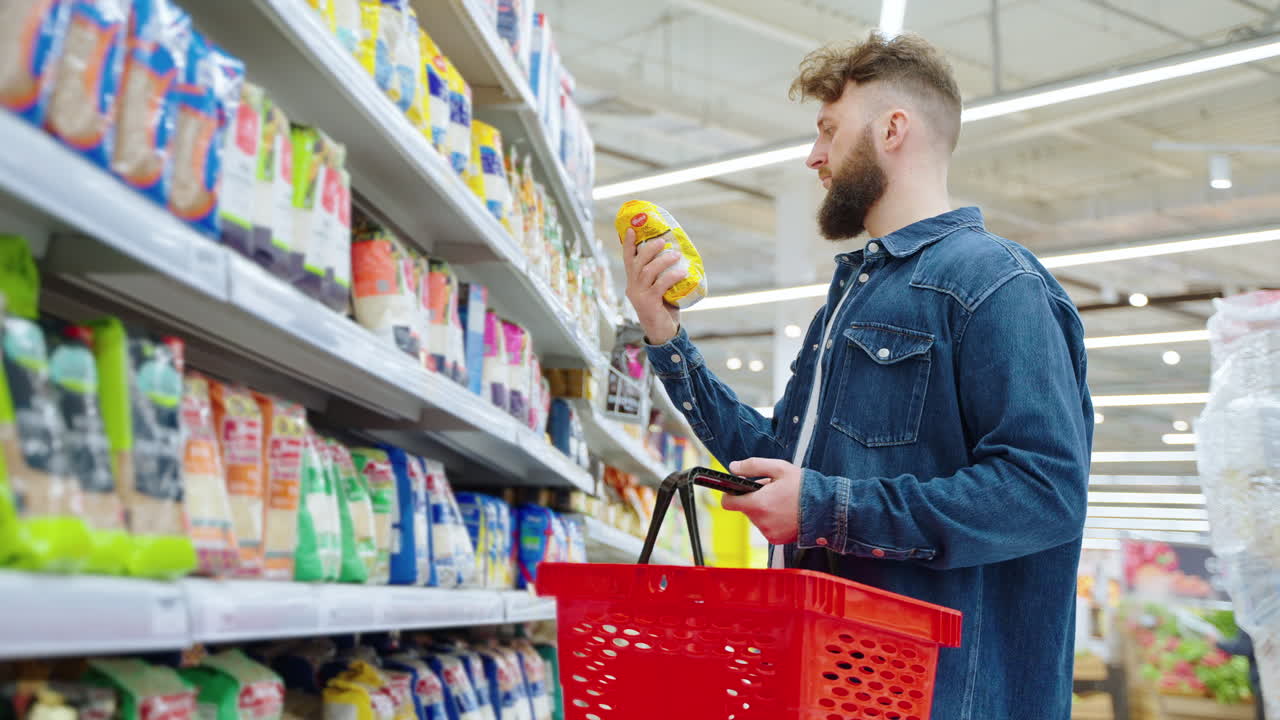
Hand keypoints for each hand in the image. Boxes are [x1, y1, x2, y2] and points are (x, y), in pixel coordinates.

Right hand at [622, 228, 681, 344]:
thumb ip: (663, 276)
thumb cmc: (663, 309)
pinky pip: (660, 285)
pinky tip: (682, 273)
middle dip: (649, 249)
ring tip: (676, 255)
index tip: (632, 229)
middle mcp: (632, 287)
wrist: (663, 334)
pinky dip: (671, 276)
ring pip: (647, 271)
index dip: (629, 244)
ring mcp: (639, 296)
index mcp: (633, 283)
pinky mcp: (649, 303)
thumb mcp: (660, 290)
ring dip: (662, 261)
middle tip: (662, 241)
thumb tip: (679, 256)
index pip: (628, 260)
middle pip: (637, 263)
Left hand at [721, 458, 801, 544]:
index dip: (730, 494)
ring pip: (756, 517)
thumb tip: (734, 467)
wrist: (828, 509)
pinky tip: (786, 512)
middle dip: (754, 498)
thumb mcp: (779, 468)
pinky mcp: (777, 540)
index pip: (728, 503)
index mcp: (759, 504)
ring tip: (781, 500)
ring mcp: (769, 533)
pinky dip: (772, 519)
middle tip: (772, 490)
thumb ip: (753, 466)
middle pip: (745, 509)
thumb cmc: (805, 487)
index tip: (737, 488)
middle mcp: (762, 522)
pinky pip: (766, 527)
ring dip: (763, 509)